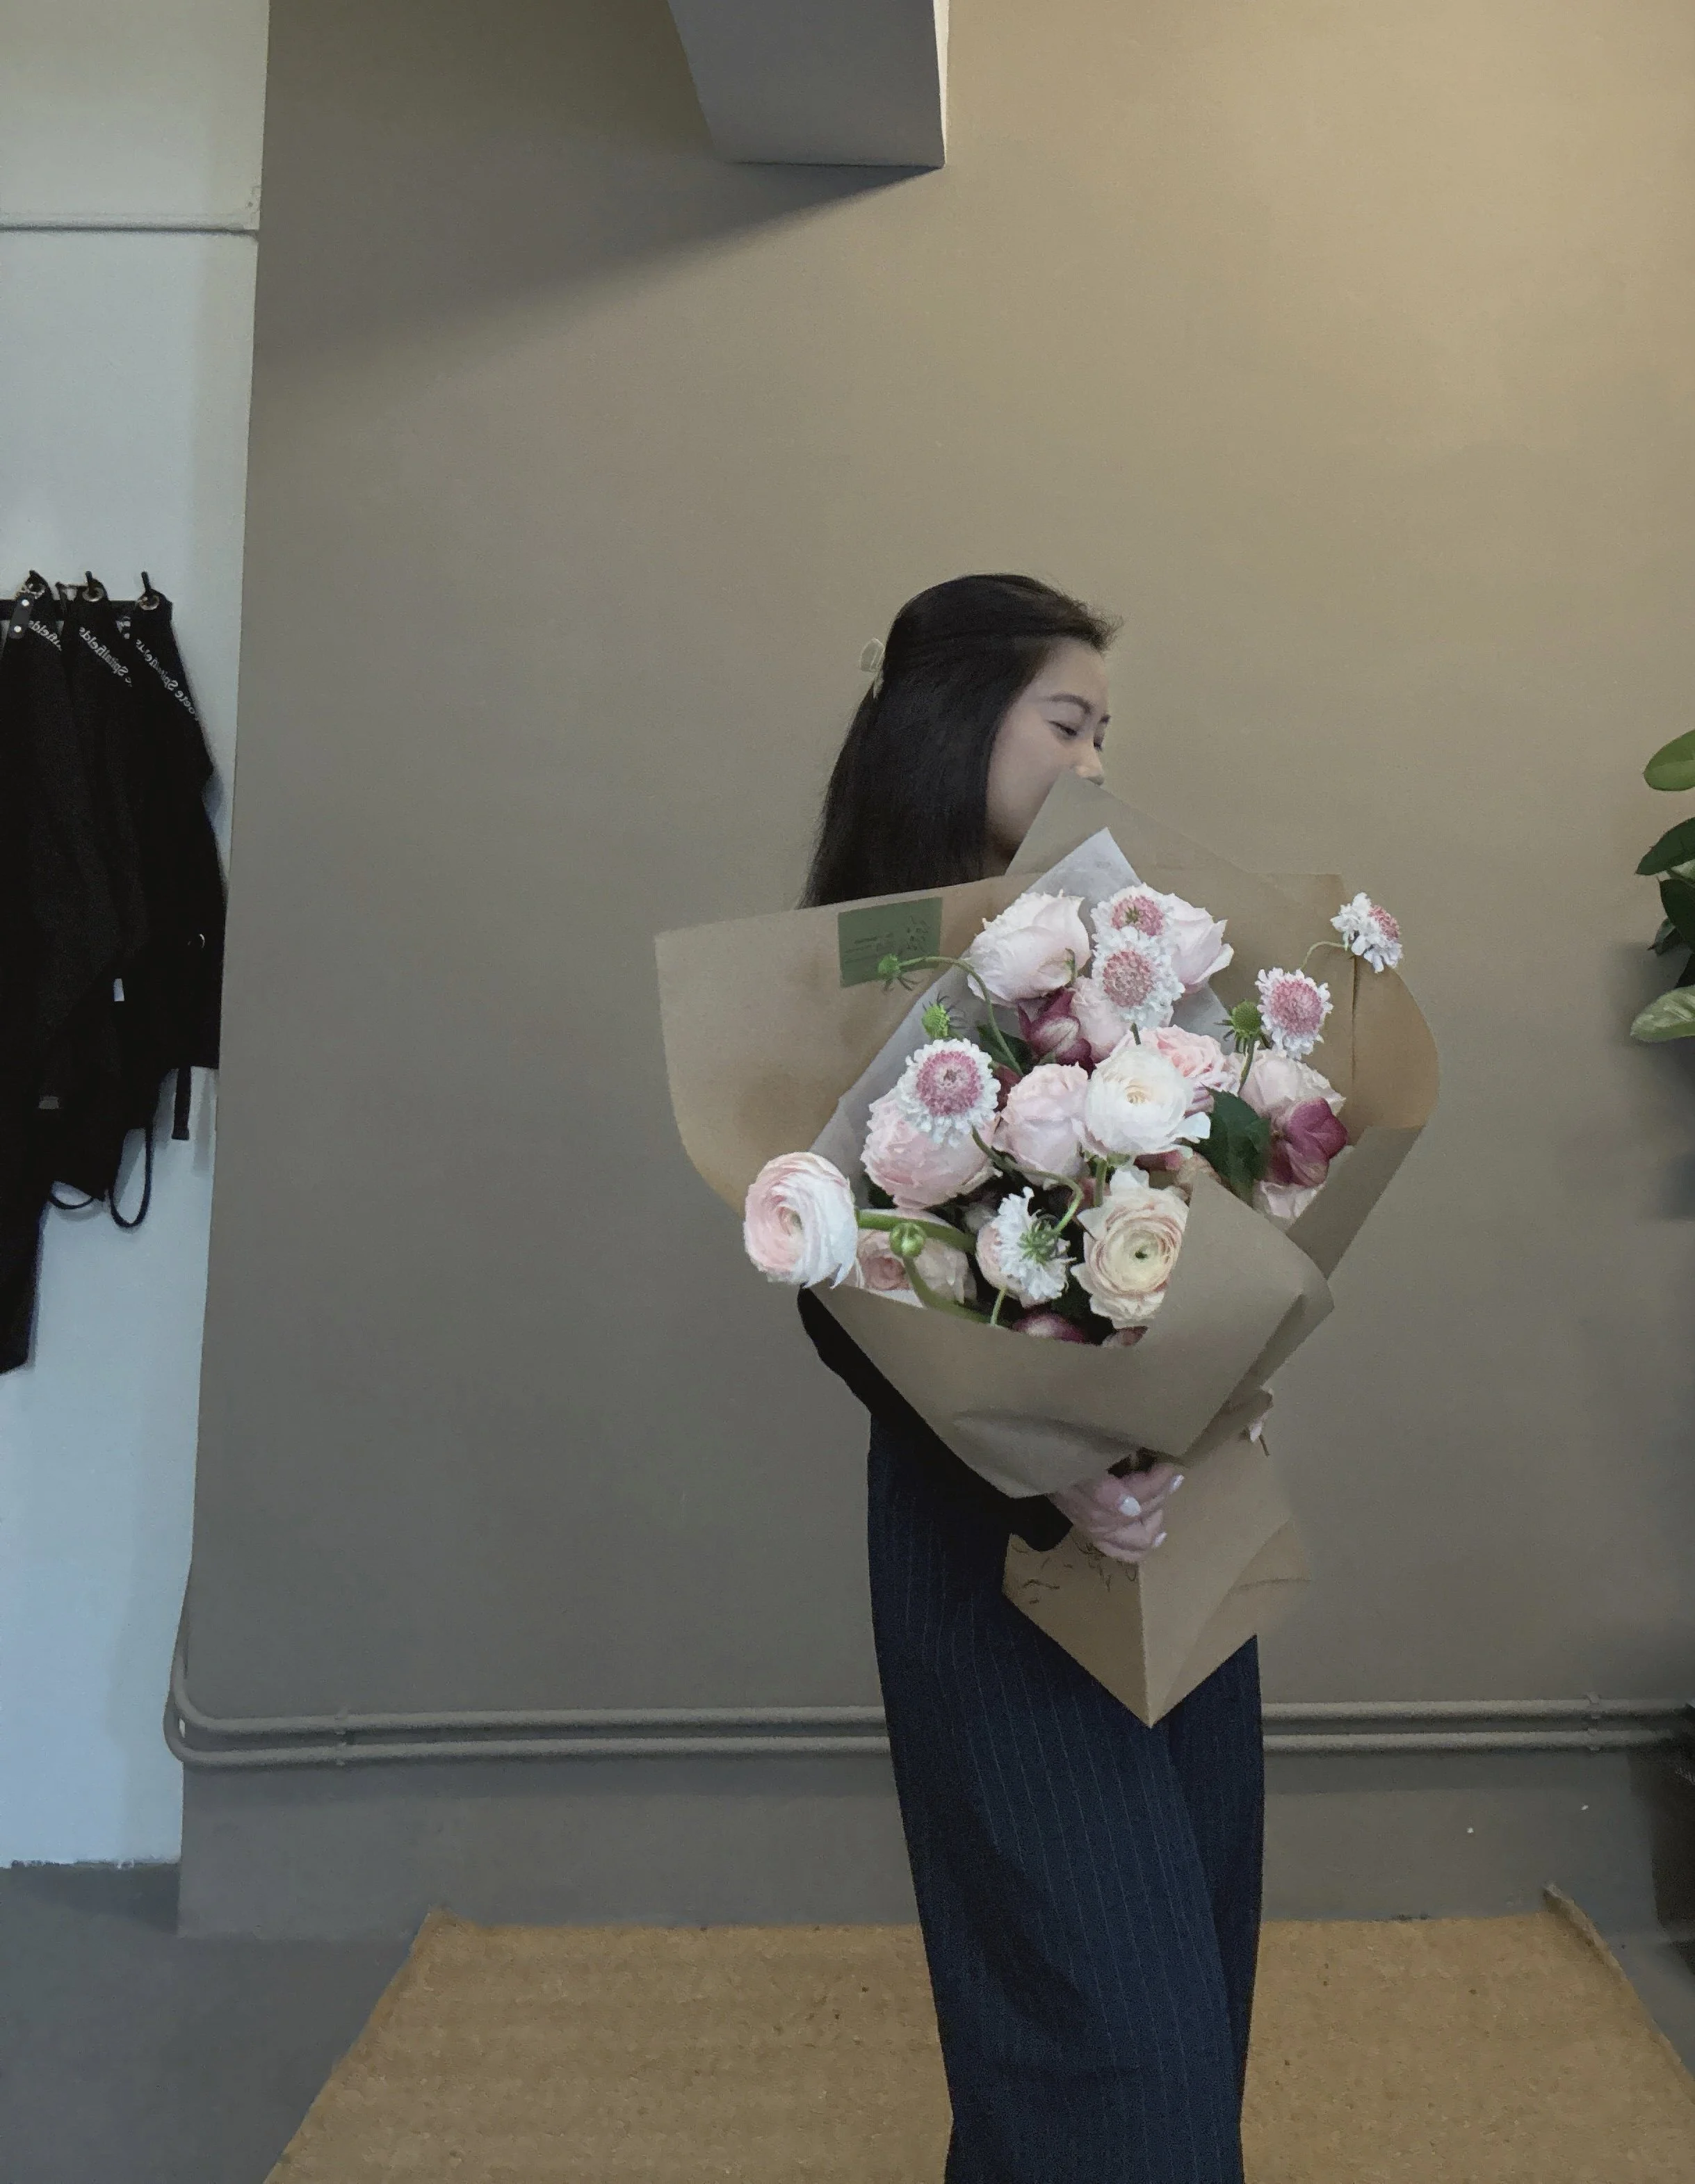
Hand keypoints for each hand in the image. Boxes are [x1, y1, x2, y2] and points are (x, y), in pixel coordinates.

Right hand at [1048, 1460, 1183, 1563]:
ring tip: (1164, 1501)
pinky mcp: (1094, 1535)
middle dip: (1160, 1497)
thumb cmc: (1062, 1455)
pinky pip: (1122, 1552)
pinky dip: (1141, 1546)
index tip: (1170, 1465)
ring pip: (1138, 1542)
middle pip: (1142, 1519)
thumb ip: (1102, 1488)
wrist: (1037, 1461)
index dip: (1157, 1483)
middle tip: (1170, 1477)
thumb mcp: (1081, 1462)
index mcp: (1095, 1504)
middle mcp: (1097, 1523)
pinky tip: (1157, 1535)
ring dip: (1155, 1521)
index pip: (1138, 1500)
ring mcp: (1096, 1532)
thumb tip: (1132, 1510)